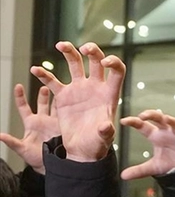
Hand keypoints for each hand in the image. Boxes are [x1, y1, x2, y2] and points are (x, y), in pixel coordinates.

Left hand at [0, 85, 60, 173]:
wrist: (51, 165)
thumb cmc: (35, 158)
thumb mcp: (22, 149)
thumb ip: (11, 141)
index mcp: (31, 124)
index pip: (24, 107)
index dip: (20, 97)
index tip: (18, 86)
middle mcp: (43, 121)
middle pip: (42, 103)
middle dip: (43, 94)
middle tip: (44, 84)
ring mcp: (54, 123)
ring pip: (56, 106)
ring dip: (57, 98)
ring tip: (60, 87)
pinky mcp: (65, 127)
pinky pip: (67, 115)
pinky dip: (68, 108)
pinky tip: (71, 100)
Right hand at [30, 41, 125, 161]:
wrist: (82, 151)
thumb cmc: (97, 145)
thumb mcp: (104, 139)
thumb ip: (106, 132)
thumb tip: (105, 126)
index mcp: (109, 95)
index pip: (116, 72)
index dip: (113, 62)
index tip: (105, 62)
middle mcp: (95, 88)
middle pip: (96, 61)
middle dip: (92, 51)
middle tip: (84, 48)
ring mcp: (79, 90)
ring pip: (75, 64)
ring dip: (69, 51)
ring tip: (60, 45)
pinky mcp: (64, 96)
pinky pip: (53, 81)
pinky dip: (44, 75)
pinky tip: (35, 70)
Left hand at [119, 110, 174, 179]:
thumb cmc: (170, 162)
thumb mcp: (152, 167)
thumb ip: (138, 170)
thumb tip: (123, 176)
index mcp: (156, 136)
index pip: (144, 126)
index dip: (134, 122)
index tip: (124, 121)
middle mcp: (168, 133)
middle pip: (160, 119)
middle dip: (152, 115)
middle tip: (143, 115)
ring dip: (171, 121)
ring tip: (166, 118)